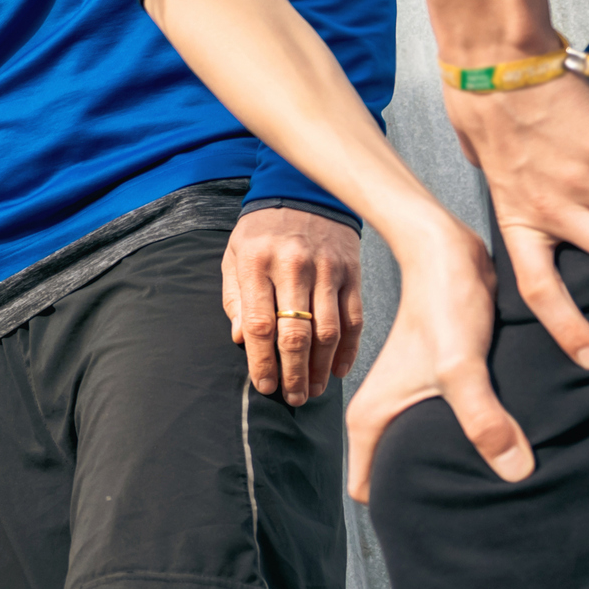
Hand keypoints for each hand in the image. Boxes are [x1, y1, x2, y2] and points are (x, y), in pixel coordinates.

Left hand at [225, 206, 363, 405]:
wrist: (305, 190)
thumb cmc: (262, 230)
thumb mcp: (235, 255)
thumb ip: (235, 298)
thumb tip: (241, 340)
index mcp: (258, 263)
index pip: (261, 324)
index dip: (262, 361)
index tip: (265, 385)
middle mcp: (294, 267)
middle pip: (296, 334)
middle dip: (294, 373)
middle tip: (293, 398)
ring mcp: (327, 270)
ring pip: (328, 331)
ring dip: (321, 368)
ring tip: (313, 390)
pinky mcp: (351, 273)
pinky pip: (354, 318)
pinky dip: (348, 349)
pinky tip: (338, 369)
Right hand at [343, 214, 530, 498]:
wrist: (451, 253)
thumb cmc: (445, 304)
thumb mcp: (461, 366)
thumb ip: (484, 418)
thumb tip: (516, 472)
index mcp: (370, 420)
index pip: (370, 492)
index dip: (397, 511)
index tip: (436, 523)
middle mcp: (386, 414)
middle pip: (402, 478)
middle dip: (433, 498)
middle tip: (477, 513)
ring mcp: (413, 401)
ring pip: (430, 454)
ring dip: (460, 467)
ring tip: (498, 484)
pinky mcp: (441, 387)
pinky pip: (454, 429)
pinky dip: (478, 439)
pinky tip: (509, 444)